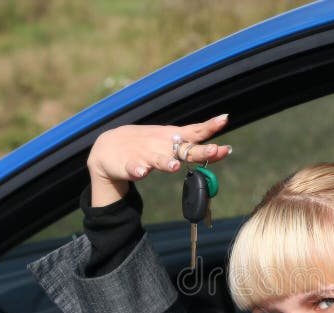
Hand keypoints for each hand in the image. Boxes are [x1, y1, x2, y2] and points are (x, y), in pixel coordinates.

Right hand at [87, 114, 232, 205]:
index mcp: (173, 139)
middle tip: (215, 150)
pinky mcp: (129, 164)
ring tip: (174, 166)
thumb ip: (195, 149)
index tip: (225, 119)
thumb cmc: (147, 146)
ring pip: (158, 159)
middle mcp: (161, 145)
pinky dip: (137, 170)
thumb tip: (223, 151)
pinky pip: (134, 168)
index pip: (195, 131)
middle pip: (183, 148)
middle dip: (200, 150)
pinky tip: (141, 172)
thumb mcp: (171, 145)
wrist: (109, 148)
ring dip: (166, 162)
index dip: (210, 126)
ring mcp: (145, 154)